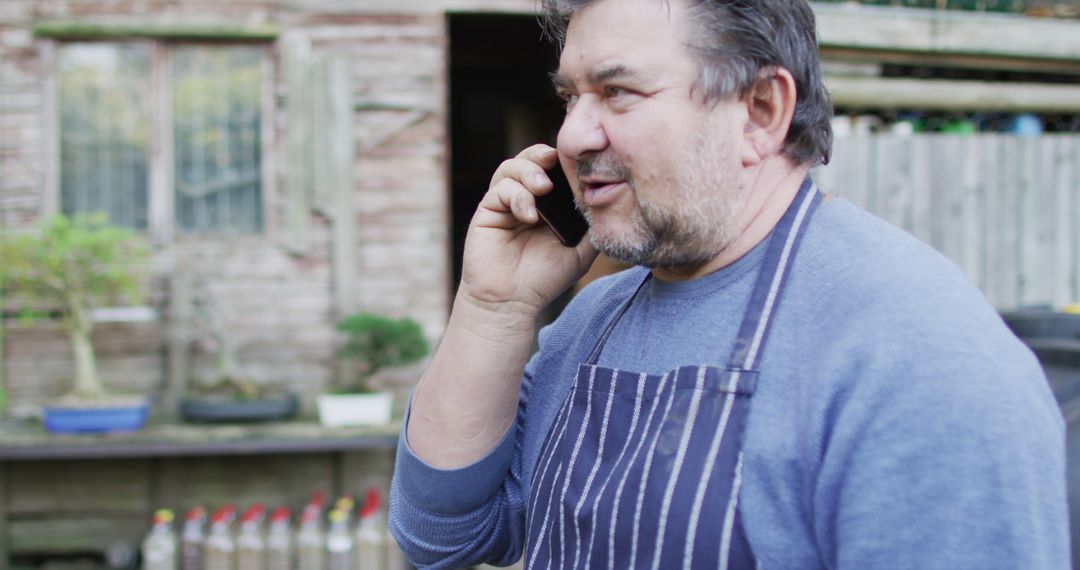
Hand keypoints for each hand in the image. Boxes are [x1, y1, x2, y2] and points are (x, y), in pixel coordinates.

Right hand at [459, 144, 597, 318]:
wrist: (512, 302)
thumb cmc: (544, 279)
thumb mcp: (581, 251)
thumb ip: (593, 226)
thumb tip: (610, 199)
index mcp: (547, 203)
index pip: (553, 168)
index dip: (563, 159)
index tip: (578, 161)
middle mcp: (524, 198)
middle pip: (530, 159)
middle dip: (542, 155)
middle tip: (555, 162)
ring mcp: (504, 204)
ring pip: (511, 167)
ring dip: (529, 171)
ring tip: (543, 188)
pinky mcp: (487, 212)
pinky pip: (499, 189)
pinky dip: (516, 195)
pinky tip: (528, 215)